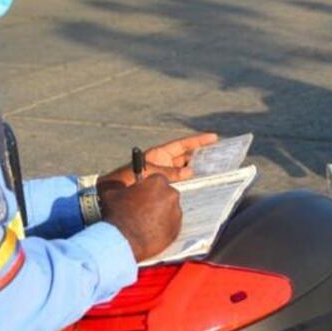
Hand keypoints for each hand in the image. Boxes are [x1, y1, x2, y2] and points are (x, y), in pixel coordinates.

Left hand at [98, 132, 217, 191]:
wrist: (112, 192)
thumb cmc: (127, 177)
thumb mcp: (150, 171)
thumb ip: (170, 171)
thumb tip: (190, 171)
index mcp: (160, 154)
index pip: (183, 145)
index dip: (198, 141)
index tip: (214, 138)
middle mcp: (163, 162)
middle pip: (186, 156)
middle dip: (201, 154)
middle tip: (219, 155)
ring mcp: (163, 175)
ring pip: (184, 169)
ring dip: (198, 169)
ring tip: (214, 169)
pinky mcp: (162, 187)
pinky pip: (180, 183)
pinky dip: (190, 183)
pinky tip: (199, 186)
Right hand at [100, 174, 180, 261]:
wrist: (123, 241)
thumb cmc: (117, 215)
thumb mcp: (112, 193)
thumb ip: (122, 186)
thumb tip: (121, 187)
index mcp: (157, 182)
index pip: (157, 180)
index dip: (147, 188)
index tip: (141, 195)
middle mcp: (171, 195)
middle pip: (165, 194)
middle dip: (156, 200)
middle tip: (142, 209)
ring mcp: (176, 213)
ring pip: (169, 210)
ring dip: (160, 214)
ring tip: (144, 222)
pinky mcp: (176, 229)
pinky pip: (170, 225)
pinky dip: (163, 227)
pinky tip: (149, 231)